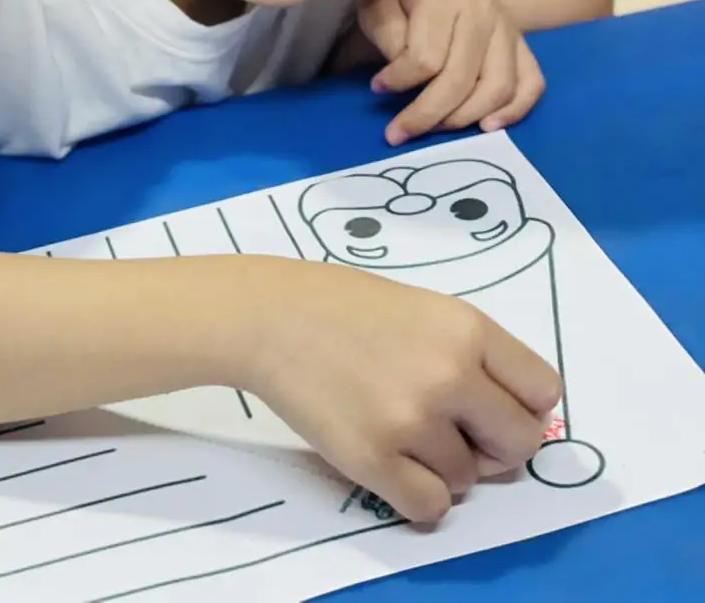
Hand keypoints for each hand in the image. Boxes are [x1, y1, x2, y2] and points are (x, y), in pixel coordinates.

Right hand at [244, 258, 560, 522]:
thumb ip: (470, 353)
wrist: (270, 316)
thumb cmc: (344, 306)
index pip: (544, 390)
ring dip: (443, 467)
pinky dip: (416, 496)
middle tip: (456, 434)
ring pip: (468, 480)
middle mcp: (450, 374)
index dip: (522, 406)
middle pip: (519, 443)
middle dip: (494, 448)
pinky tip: (390, 463)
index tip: (494, 409)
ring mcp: (412, 419)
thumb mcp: (423, 308)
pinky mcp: (374, 460)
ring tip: (400, 431)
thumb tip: (507, 419)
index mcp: (467, 327)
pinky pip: (430, 507)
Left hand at [354, 0, 545, 145]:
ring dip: (464, 118)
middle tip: (398, 133)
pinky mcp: (521, 45)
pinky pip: (531, 83)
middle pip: (462, 79)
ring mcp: (508, 28)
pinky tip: (486, 126)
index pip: (427, 57)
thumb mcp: (376, 3)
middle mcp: (484, 10)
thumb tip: (406, 79)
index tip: (376, 87)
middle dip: (427, 114)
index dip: (399, 81)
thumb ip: (387, 36)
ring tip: (434, 129)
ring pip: (498, 87)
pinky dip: (514, 111)